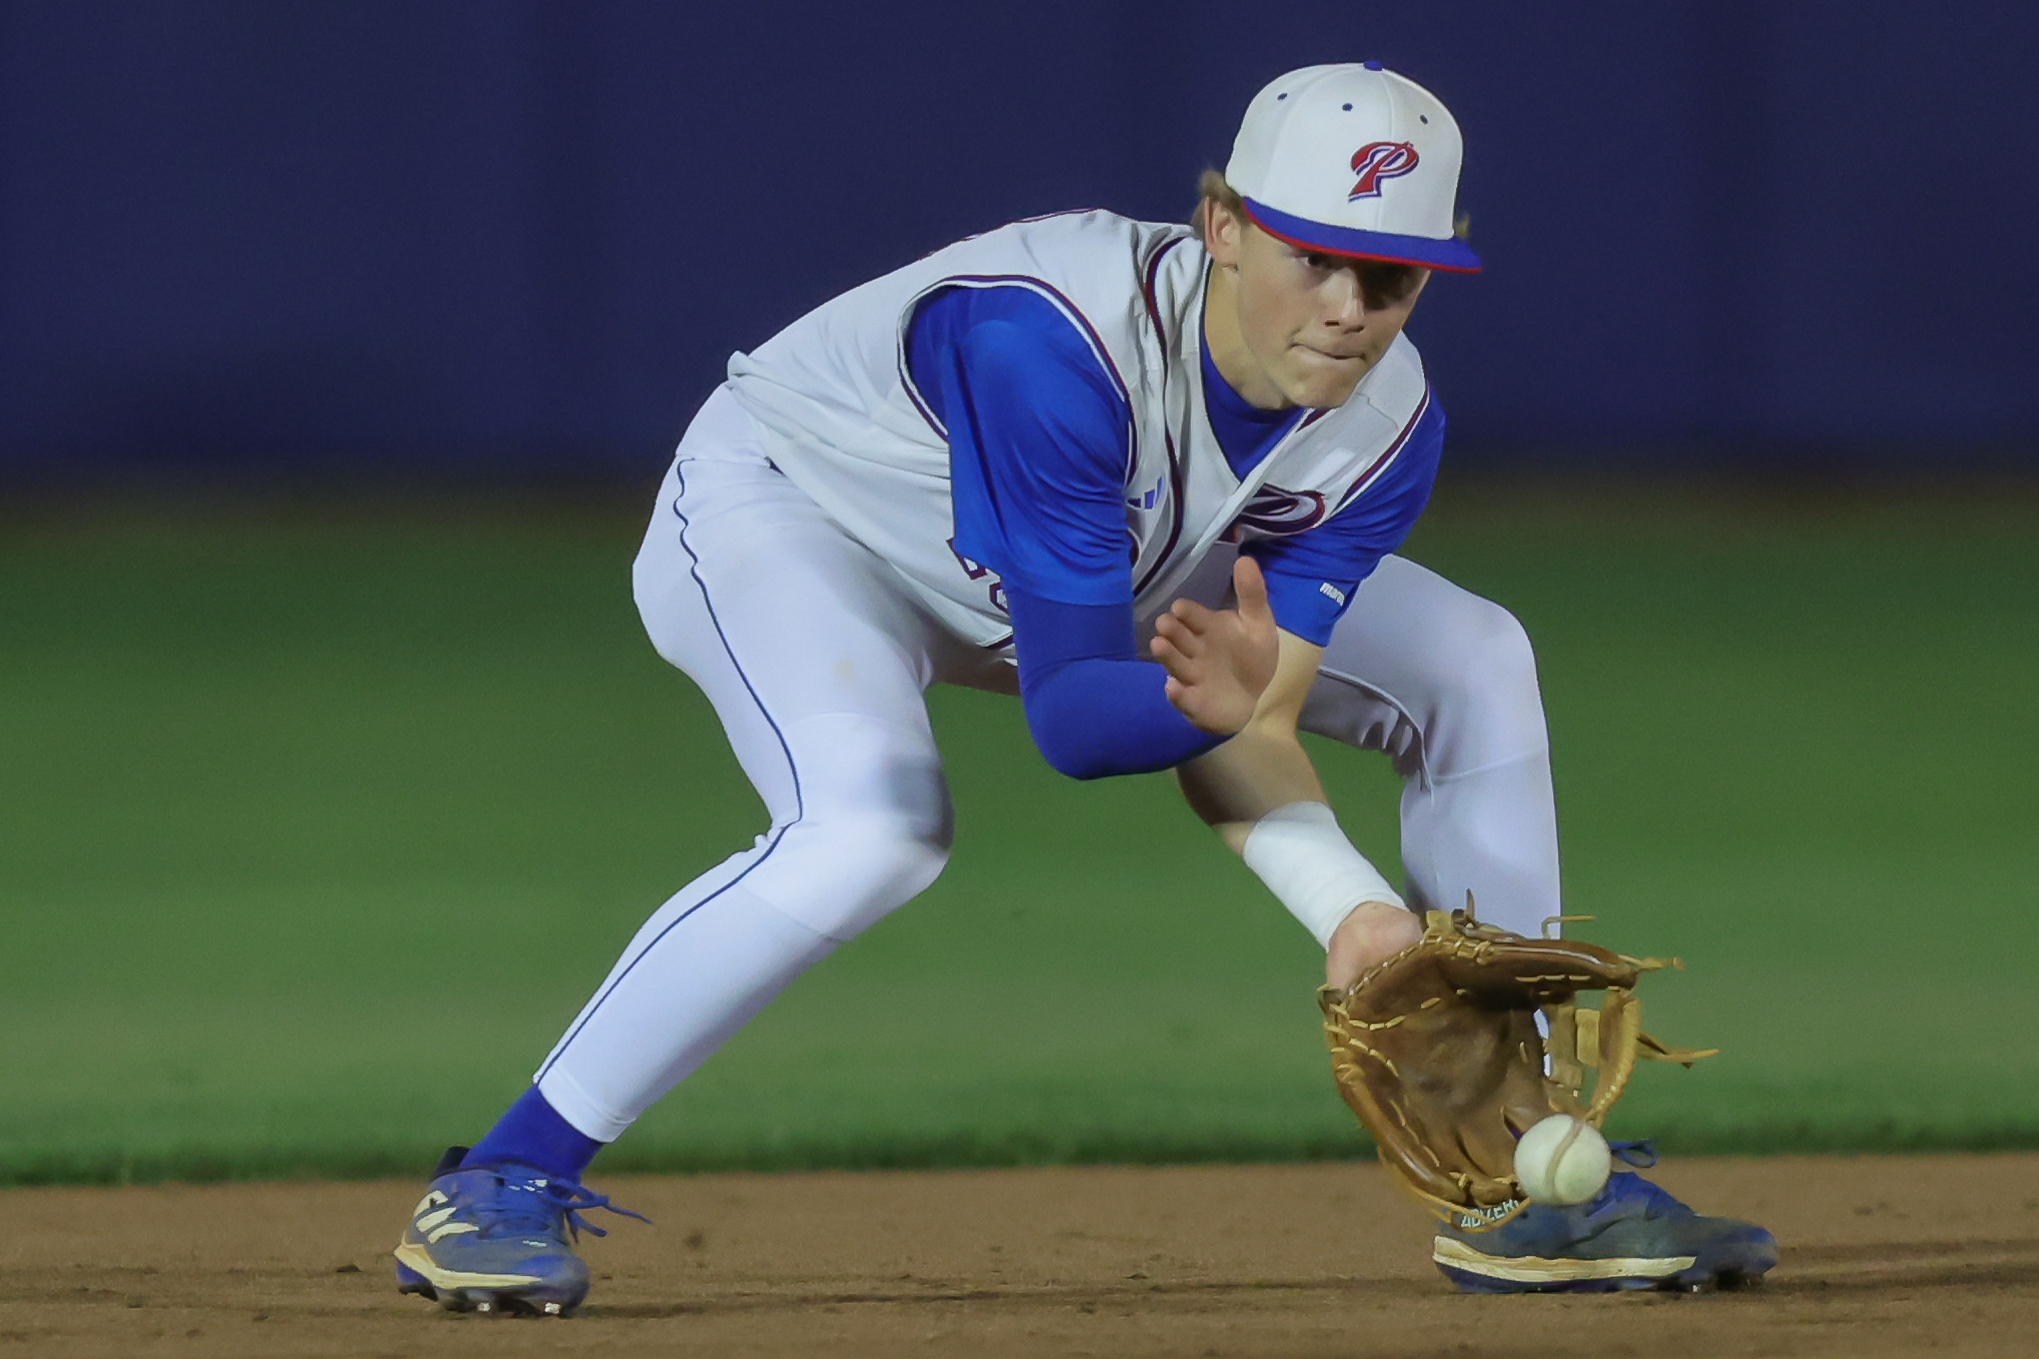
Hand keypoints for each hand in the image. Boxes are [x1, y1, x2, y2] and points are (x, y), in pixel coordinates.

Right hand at [1150, 556, 1278, 734]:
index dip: (1186, 612)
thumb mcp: (1258, 623)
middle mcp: (1193, 649)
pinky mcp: (1193, 702)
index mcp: (1207, 627)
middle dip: (1171, 630)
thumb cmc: (1251, 656)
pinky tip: (1173, 688)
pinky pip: (1183, 698)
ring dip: (1167, 656)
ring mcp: (1191, 676)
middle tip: (1165, 624)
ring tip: (1158, 644)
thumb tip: (1245, 558)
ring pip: (1175, 663)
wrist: (1255, 696)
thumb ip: (1251, 594)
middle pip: (1178, 637)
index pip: (1191, 615)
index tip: (1181, 609)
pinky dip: (1176, 695)